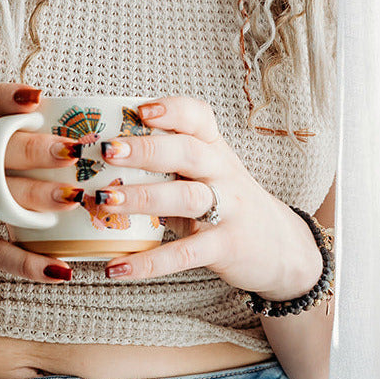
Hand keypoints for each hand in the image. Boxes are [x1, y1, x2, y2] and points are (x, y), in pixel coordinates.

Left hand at [96, 95, 323, 299]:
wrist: (281, 246)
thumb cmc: (228, 201)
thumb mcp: (207, 172)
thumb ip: (169, 161)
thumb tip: (98, 159)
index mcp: (214, 148)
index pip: (198, 117)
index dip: (171, 110)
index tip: (140, 110)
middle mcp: (222, 172)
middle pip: (188, 152)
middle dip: (146, 149)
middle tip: (107, 151)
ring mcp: (228, 209)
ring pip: (185, 198)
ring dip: (142, 197)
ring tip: (104, 201)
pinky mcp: (225, 247)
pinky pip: (184, 253)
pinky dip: (148, 262)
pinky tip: (116, 268)